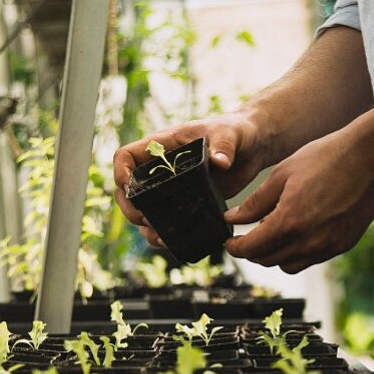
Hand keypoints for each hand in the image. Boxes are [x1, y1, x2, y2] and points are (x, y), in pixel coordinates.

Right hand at [113, 112, 265, 247]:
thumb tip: (221, 162)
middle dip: (130, 207)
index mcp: (162, 146)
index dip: (120, 172)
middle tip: (143, 219)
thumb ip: (224, 145)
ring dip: (146, 227)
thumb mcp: (229, 134)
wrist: (252, 148)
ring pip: (144, 210)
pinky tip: (172, 242)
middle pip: (128, 190)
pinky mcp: (185, 204)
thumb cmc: (235, 131)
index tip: (127, 187)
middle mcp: (160, 169)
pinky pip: (166, 222)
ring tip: (160, 238)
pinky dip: (165, 233)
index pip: (126, 157)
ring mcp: (171, 189)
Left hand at [224, 122, 373, 273]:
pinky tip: (298, 231)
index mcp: (289, 221)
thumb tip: (232, 218)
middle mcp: (308, 241)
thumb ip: (255, 202)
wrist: (372, 156)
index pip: (251, 249)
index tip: (229, 241)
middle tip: (246, 236)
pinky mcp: (343, 245)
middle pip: (267, 260)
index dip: (234, 247)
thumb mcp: (282, 174)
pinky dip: (297, 251)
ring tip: (273, 232)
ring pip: (288, 265)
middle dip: (252, 251)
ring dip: (275, 254)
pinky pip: (311, 259)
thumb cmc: (327, 157)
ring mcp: (328, 247)